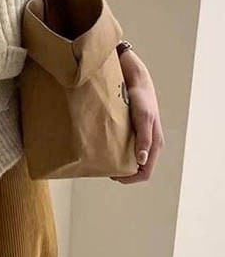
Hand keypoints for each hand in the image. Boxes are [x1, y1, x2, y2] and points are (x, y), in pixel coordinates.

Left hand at [110, 49, 165, 183]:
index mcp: (155, 144)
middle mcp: (148, 142)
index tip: (113, 176)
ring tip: (101, 157)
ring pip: (129, 155)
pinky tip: (102, 144)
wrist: (135, 78)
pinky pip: (124, 144)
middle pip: (136, 167)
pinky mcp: (131, 128)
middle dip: (122, 171)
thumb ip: (144, 139)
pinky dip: (114, 148)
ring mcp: (140, 135)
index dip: (130, 178)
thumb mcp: (143, 117)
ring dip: (117, 159)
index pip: (145, 173)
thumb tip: (142, 161)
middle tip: (103, 167)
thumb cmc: (141, 97)